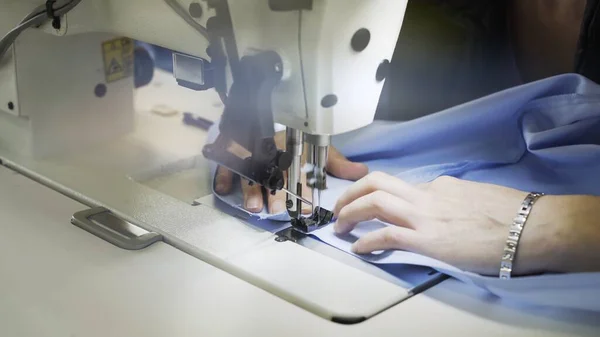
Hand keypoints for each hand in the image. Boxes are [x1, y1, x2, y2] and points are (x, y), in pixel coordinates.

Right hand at [214, 131, 368, 213]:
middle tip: (277, 209)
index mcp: (294, 150)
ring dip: (251, 188)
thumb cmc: (294, 139)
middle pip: (273, 173)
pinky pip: (226, 163)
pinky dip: (224, 176)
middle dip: (275, 192)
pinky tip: (223, 188)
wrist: (265, 112)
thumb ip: (336, 163)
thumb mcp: (316, 149)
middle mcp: (273, 152)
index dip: (302, 188)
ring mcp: (251, 152)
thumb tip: (361, 172)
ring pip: (250, 171)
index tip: (305, 206)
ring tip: (253, 206)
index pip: (300, 170)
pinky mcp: (232, 151)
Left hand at [333, 172, 558, 275]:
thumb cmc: (514, 214)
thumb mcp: (477, 196)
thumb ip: (454, 198)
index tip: (370, 203)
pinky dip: (367, 240)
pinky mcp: (428, 239)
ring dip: (350, 211)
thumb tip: (445, 205)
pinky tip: (359, 248)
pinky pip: (386, 235)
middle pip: (377, 182)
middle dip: (351, 192)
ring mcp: (426, 215)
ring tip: (340, 225)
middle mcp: (428, 195)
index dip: (379, 194)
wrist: (532, 227)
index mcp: (441, 186)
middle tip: (341, 206)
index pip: (401, 185)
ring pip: (375, 201)